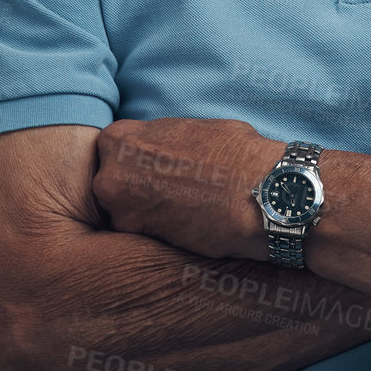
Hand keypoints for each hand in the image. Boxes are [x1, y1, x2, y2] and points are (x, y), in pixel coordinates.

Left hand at [92, 116, 282, 259]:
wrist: (261, 191)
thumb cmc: (234, 154)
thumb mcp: (189, 128)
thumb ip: (160, 140)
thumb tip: (158, 147)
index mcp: (119, 139)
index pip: (112, 153)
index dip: (136, 163)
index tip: (154, 171)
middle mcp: (109, 175)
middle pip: (112, 185)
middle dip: (136, 190)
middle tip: (168, 193)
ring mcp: (120, 212)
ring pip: (124, 214)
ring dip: (146, 216)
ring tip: (181, 213)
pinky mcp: (141, 242)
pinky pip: (142, 237)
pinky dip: (160, 236)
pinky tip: (186, 229)